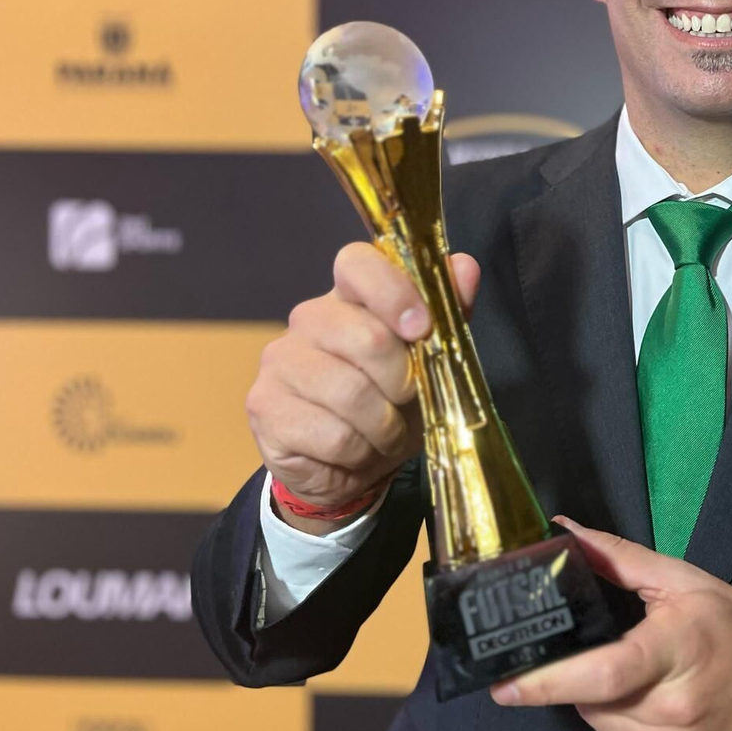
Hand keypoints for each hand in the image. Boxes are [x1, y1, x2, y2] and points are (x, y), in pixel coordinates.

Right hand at [245, 241, 479, 532]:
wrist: (350, 467)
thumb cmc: (392, 404)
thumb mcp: (429, 361)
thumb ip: (448, 314)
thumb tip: (467, 267)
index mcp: (349, 297)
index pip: (358, 263)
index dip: (394, 292)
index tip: (422, 330)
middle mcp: (308, 319)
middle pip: (366, 337)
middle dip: (403, 382)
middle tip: (407, 402)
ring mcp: (280, 361)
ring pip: (349, 392)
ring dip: (384, 426)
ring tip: (385, 433)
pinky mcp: (264, 406)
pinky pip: (332, 434)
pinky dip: (359, 452)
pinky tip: (355, 451)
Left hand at [491, 517, 731, 730]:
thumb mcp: (686, 581)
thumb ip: (619, 558)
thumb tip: (564, 533)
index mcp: (677, 652)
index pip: (602, 674)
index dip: (548, 680)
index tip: (503, 683)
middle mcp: (673, 712)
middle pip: (591, 699)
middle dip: (580, 676)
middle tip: (597, 652)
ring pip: (600, 726)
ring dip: (599, 702)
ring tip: (634, 676)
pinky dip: (619, 724)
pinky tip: (648, 705)